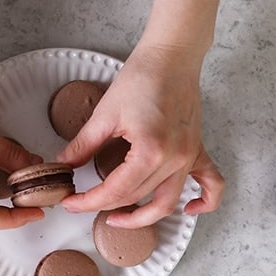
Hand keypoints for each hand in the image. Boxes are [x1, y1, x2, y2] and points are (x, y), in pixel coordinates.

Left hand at [56, 44, 224, 227]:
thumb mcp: (104, 115)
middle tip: (81, 204)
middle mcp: (175, 159)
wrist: (171, 57)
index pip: (115, 191)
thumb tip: (63, 165)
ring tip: (116, 218)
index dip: (88, 201)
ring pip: (168, 201)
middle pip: (137, 198)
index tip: (70, 202)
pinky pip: (211, 184)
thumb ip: (83, 146)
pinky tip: (189, 210)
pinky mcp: (198, 149)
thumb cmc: (141, 78)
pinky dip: (204, 202)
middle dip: (105, 206)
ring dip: (143, 216)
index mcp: (151, 152)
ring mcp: (190, 156)